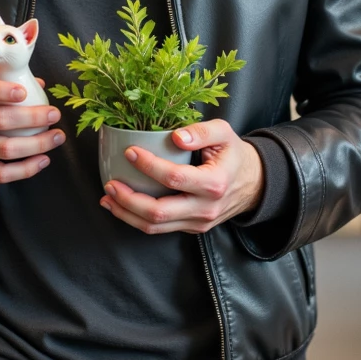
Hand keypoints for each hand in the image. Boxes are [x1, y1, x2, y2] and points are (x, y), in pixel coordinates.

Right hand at [0, 64, 62, 182]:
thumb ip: (1, 75)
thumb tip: (39, 84)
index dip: (1, 91)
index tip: (24, 92)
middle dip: (33, 118)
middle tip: (54, 114)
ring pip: (6, 149)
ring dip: (37, 144)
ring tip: (56, 136)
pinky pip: (2, 174)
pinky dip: (26, 169)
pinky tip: (43, 159)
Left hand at [99, 120, 264, 234]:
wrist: (253, 184)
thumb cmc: (233, 155)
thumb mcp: (225, 133)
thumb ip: (202, 131)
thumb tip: (176, 136)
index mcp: (214, 183)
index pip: (175, 178)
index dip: (149, 166)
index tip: (130, 152)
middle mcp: (205, 207)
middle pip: (159, 212)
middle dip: (128, 200)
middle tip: (110, 184)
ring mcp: (198, 222)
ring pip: (155, 227)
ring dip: (126, 213)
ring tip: (107, 197)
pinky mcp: (191, 228)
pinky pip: (160, 228)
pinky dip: (136, 219)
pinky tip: (120, 206)